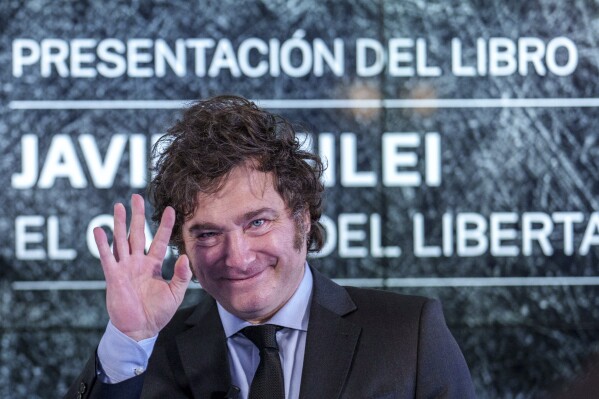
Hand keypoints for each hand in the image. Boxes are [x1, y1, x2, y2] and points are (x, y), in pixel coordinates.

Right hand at [94, 194, 191, 340]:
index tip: (170, 209)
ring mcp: (125, 268)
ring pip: (122, 240)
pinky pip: (107, 257)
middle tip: (136, 197)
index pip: (161, 240)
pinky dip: (103, 243)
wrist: (139, 330)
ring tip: (119, 206)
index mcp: (154, 265)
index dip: (165, 225)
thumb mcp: (175, 293)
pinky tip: (99, 229)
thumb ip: (182, 275)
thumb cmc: (158, 313)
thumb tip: (186, 257)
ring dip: (120, 223)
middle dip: (137, 215)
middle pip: (138, 234)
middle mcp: (138, 262)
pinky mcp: (114, 276)